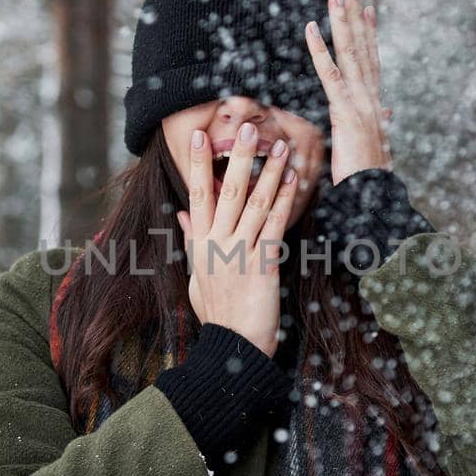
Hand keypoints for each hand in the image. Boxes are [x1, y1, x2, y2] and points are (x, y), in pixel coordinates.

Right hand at [175, 122, 298, 356]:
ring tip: (280, 146)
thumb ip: (191, 242)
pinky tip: (294, 180)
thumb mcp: (196, 277)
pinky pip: (275, 225)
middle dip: (237, 157)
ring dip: (269, 172)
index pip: (196, 195)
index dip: (198, 164)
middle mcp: (216, 244)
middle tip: (247, 128)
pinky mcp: (263, 264)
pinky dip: (284, 200)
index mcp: (200, 245)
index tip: (197, 135)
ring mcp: (239, 253)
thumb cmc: (217, 315)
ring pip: (254, 203)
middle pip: (226, 191)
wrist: (234, 347)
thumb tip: (181, 215)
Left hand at [305, 0, 395, 184]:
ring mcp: (360, 103)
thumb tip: (388, 113)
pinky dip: (320, 50)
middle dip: (356, 17)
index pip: (372, 63)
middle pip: (363, 49)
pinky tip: (311, 28)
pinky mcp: (345, 112)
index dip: (369, 34)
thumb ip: (380, 126)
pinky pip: (329, 75)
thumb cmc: (370, 180)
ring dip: (343, 22)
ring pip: (350, 54)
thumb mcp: (376, 148)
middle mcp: (371, 98)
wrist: (373, 199)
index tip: (368, 9)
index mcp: (375, 106)